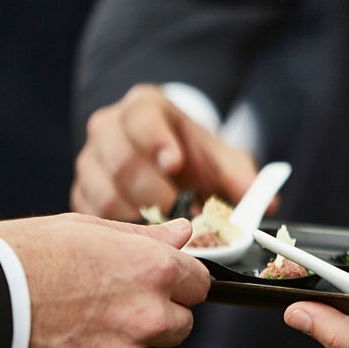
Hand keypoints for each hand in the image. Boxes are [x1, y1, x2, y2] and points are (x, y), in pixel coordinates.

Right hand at [0, 214, 209, 347]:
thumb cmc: (22, 258)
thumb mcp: (86, 228)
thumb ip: (144, 237)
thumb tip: (184, 232)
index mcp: (153, 270)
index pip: (199, 284)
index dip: (178, 283)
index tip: (157, 285)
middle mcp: (150, 316)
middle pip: (180, 325)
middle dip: (156, 318)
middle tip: (107, 308)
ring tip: (72, 329)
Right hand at [71, 84, 256, 219]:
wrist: (173, 163)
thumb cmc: (196, 158)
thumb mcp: (223, 159)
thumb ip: (243, 178)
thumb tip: (265, 204)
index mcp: (143, 109)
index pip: (141, 118)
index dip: (156, 141)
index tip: (176, 163)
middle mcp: (109, 129)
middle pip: (120, 160)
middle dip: (154, 192)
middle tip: (182, 215)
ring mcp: (91, 162)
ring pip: (103, 191)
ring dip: (138, 217)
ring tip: (168, 231)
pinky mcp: (82, 194)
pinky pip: (94, 215)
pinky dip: (119, 231)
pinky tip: (144, 238)